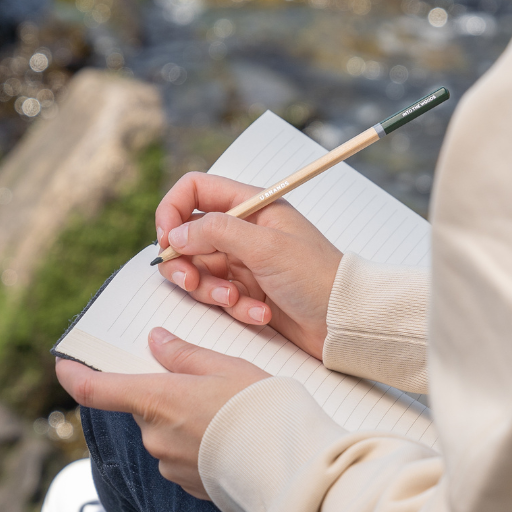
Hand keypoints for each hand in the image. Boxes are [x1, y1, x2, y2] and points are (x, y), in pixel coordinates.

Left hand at [56, 327, 268, 497]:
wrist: (289, 465)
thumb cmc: (259, 407)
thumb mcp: (225, 365)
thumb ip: (184, 354)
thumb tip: (156, 341)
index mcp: (156, 400)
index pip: (96, 390)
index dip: (73, 376)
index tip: (63, 364)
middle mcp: (154, 436)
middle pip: (142, 408)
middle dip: (163, 394)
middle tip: (203, 382)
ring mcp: (169, 464)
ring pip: (163, 432)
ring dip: (183, 420)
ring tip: (226, 412)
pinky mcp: (188, 485)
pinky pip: (181, 456)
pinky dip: (197, 444)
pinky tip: (230, 438)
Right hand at [154, 173, 341, 359]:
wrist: (344, 320)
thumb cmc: (317, 277)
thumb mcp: (265, 247)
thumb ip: (216, 232)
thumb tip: (175, 234)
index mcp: (252, 205)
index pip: (194, 190)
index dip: (172, 211)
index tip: (167, 241)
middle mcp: (243, 230)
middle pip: (187, 236)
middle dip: (184, 262)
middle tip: (192, 281)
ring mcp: (243, 261)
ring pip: (198, 270)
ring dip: (209, 289)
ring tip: (235, 299)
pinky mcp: (246, 291)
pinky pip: (218, 296)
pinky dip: (234, 307)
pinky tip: (260, 312)